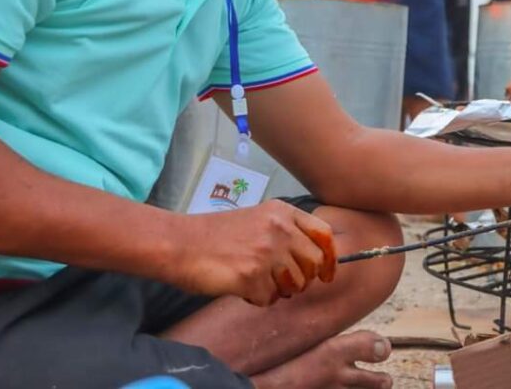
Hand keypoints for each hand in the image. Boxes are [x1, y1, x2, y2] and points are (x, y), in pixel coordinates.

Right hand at [169, 201, 336, 306]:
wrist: (179, 243)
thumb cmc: (216, 234)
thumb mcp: (258, 219)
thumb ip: (286, 233)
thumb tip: (314, 261)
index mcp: (282, 212)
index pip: (324, 234)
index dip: (330, 258)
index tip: (328, 274)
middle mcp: (279, 229)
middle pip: (314, 264)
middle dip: (302, 280)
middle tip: (281, 283)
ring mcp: (266, 252)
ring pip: (295, 285)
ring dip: (278, 290)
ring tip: (255, 280)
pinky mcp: (252, 275)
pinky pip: (269, 299)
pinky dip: (256, 299)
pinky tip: (240, 286)